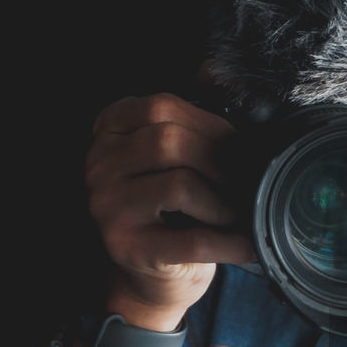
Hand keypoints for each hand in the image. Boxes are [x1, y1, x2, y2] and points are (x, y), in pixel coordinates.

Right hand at [85, 93, 255, 329]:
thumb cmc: (176, 211)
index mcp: (109, 131)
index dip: (212, 125)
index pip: (161, 107)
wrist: (155, 276)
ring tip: (242, 215)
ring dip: (225, 203)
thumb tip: (213, 70)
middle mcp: (97, 165)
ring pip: (180, 185)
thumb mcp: (179, 159)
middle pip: (170, 142)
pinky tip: (248, 246)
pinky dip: (230, 242)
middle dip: (221, 163)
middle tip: (249, 184)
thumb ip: (192, 118)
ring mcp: (106, 206)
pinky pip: (192, 240)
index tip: (241, 149)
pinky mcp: (126, 247)